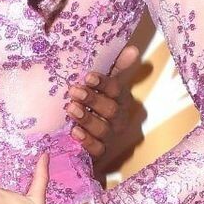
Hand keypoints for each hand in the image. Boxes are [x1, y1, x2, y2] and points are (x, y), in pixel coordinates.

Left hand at [66, 41, 140, 166]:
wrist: (85, 138)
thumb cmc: (94, 105)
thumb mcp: (102, 85)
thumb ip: (115, 68)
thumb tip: (133, 49)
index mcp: (121, 99)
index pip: (116, 90)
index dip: (103, 83)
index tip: (87, 76)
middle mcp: (119, 119)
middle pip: (111, 109)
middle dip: (93, 100)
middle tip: (74, 91)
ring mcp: (110, 137)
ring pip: (103, 129)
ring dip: (87, 118)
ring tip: (71, 109)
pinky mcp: (100, 153)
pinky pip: (96, 149)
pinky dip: (86, 141)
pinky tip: (74, 132)